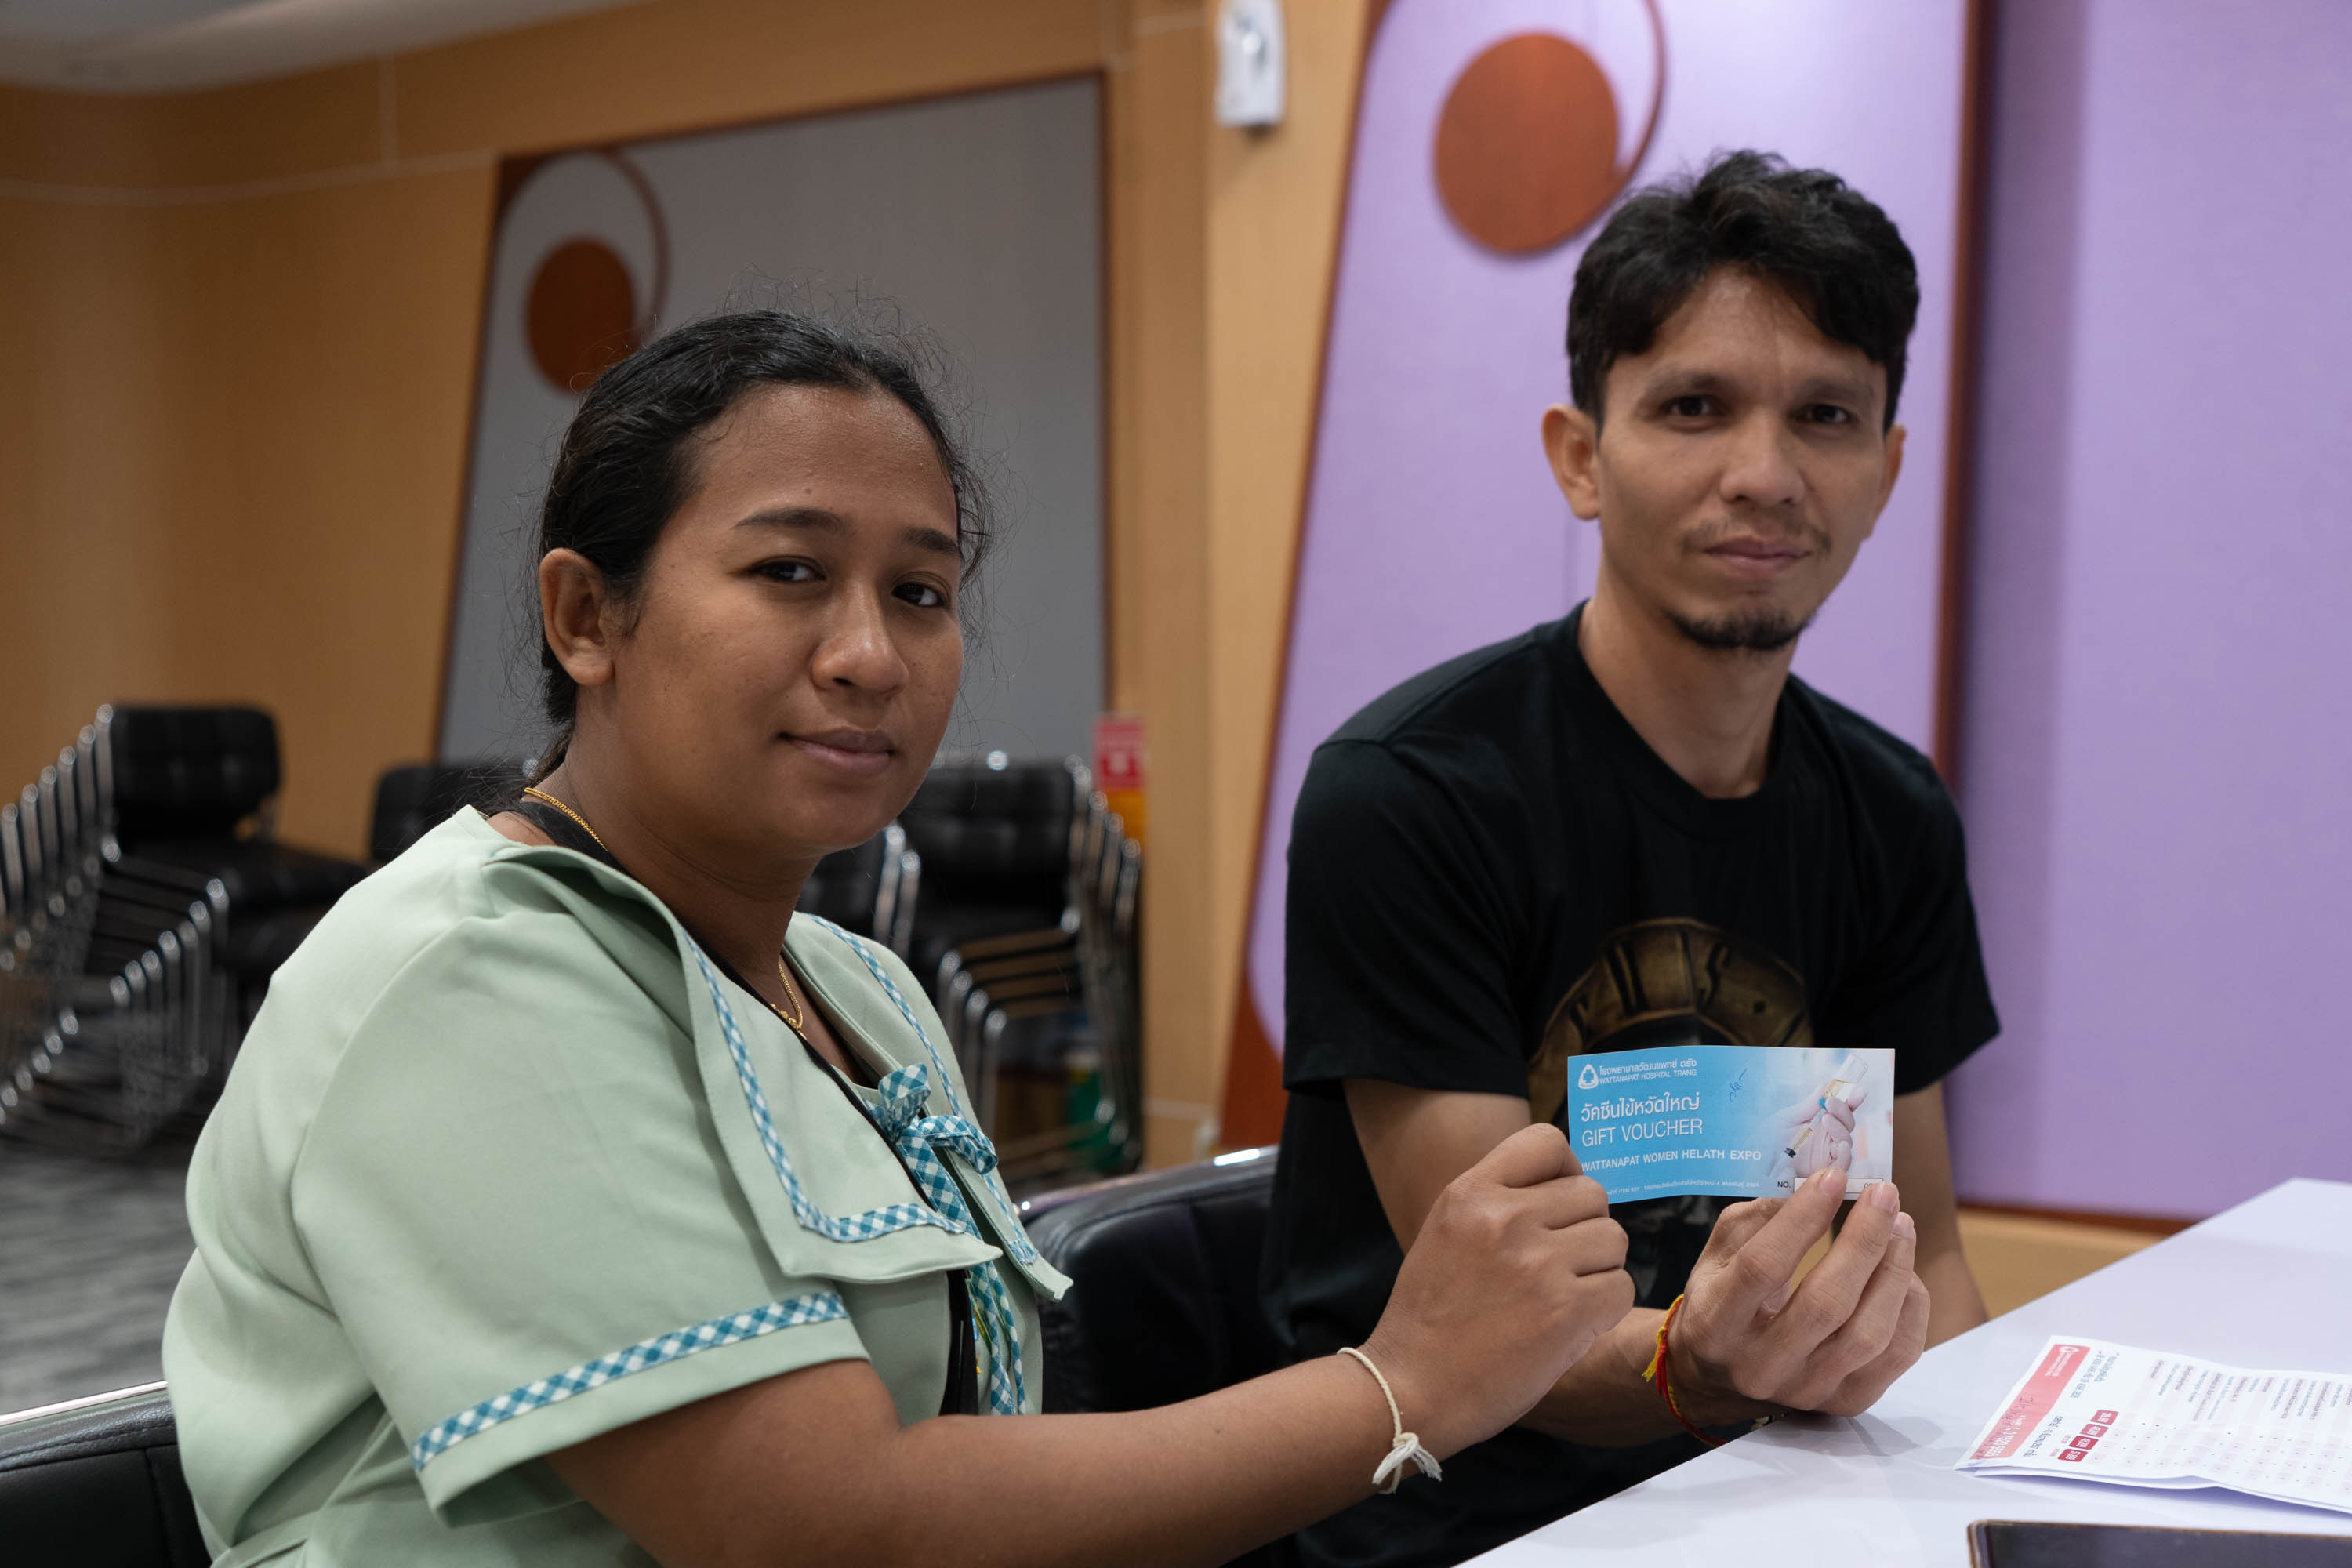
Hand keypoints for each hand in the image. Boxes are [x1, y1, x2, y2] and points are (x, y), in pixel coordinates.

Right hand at [1363, 1123, 1633, 1457]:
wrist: (1413, 1387)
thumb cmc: (1430, 1316)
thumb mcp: (1446, 1231)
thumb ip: (1497, 1202)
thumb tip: (1563, 1186)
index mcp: (1471, 1192)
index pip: (1547, 1143)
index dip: (1566, 1171)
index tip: (1558, 1203)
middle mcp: (1506, 1217)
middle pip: (1592, 1194)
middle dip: (1584, 1228)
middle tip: (1560, 1265)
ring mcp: (1539, 1263)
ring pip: (1613, 1239)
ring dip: (1599, 1268)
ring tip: (1563, 1295)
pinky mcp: (1567, 1311)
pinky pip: (1621, 1287)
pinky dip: (1605, 1308)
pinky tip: (1572, 1324)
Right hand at [1668, 1168, 1930, 1420]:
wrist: (1724, 1374)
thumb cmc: (1724, 1297)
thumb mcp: (1719, 1254)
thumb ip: (1758, 1219)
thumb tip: (1815, 1183)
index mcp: (1716, 1325)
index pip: (1763, 1267)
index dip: (1802, 1219)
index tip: (1833, 1177)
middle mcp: (1760, 1367)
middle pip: (1825, 1304)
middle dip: (1863, 1241)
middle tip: (1884, 1193)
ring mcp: (1807, 1391)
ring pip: (1869, 1334)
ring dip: (1894, 1270)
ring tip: (1901, 1225)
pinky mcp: (1847, 1402)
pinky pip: (1898, 1354)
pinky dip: (1910, 1305)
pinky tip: (1903, 1270)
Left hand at [1767, 1085, 1864, 1188]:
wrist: (1754, 1165)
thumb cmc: (1768, 1140)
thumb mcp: (1787, 1119)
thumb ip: (1809, 1105)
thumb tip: (1826, 1085)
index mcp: (1819, 1123)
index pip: (1841, 1111)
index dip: (1851, 1100)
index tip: (1858, 1091)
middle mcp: (1826, 1138)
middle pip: (1847, 1124)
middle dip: (1843, 1111)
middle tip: (1831, 1102)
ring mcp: (1827, 1155)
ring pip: (1845, 1142)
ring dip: (1840, 1129)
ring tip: (1826, 1119)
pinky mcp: (1824, 1173)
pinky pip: (1841, 1165)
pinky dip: (1844, 1154)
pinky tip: (1839, 1145)